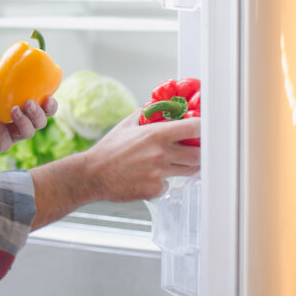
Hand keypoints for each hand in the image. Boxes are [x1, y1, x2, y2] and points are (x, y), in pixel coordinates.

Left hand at [0, 70, 57, 159]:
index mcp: (21, 109)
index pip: (43, 109)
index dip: (51, 105)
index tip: (48, 97)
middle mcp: (20, 123)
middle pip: (40, 122)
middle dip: (39, 113)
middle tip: (29, 103)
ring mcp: (11, 136)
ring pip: (27, 132)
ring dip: (23, 120)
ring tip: (13, 110)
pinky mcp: (0, 145)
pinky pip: (2, 135)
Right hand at [82, 110, 199, 201]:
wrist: (93, 174)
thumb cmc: (108, 149)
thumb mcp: (127, 124)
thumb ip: (145, 113)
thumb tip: (157, 106)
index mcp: (156, 134)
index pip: (194, 128)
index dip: (202, 128)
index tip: (202, 128)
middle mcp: (161, 154)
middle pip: (199, 154)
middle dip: (200, 151)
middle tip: (196, 149)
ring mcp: (160, 173)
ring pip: (188, 171)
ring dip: (186, 166)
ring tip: (175, 161)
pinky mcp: (155, 189)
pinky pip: (169, 184)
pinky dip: (164, 181)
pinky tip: (151, 176)